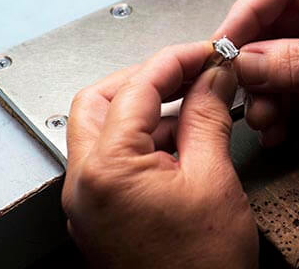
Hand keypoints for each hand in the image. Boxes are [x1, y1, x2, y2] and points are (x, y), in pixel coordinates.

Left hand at [61, 43, 257, 268]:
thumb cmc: (202, 267)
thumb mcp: (213, 178)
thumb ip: (208, 117)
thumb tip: (214, 76)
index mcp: (107, 170)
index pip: (138, 87)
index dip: (177, 60)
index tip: (206, 52)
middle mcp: (84, 184)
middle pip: (101, 101)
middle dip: (147, 80)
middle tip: (189, 74)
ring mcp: (89, 200)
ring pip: (105, 129)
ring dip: (149, 110)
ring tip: (197, 109)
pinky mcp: (102, 212)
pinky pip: (115, 159)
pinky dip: (147, 140)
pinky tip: (185, 141)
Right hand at [214, 0, 298, 159]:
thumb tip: (245, 60)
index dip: (252, 9)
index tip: (226, 41)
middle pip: (276, 25)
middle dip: (254, 59)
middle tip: (237, 86)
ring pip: (277, 62)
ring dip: (263, 92)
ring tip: (264, 119)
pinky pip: (290, 91)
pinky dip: (277, 110)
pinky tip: (275, 129)